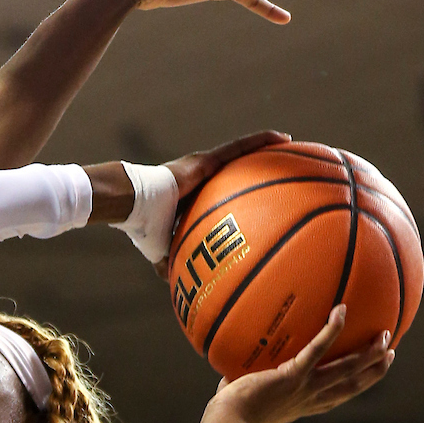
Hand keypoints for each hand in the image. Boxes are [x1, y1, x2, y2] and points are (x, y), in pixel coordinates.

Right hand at [149, 131, 288, 276]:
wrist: (133, 206)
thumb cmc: (143, 228)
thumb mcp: (161, 250)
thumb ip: (172, 263)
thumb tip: (179, 284)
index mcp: (192, 197)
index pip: (221, 193)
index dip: (238, 193)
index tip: (258, 197)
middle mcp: (201, 178)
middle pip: (235, 170)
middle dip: (255, 169)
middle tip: (281, 171)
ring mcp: (204, 166)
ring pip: (241, 153)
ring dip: (264, 147)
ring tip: (290, 144)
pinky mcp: (206, 160)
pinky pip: (239, 147)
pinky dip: (261, 141)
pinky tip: (283, 137)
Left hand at [208, 306, 393, 422]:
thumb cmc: (229, 413)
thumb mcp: (247, 397)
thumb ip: (249, 382)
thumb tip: (234, 366)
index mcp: (304, 405)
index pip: (338, 395)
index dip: (359, 384)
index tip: (372, 372)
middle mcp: (310, 398)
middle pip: (353, 384)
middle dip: (374, 369)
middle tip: (390, 351)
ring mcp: (305, 387)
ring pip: (347, 369)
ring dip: (368, 352)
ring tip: (385, 335)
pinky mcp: (293, 375)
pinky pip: (317, 349)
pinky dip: (331, 330)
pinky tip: (340, 311)